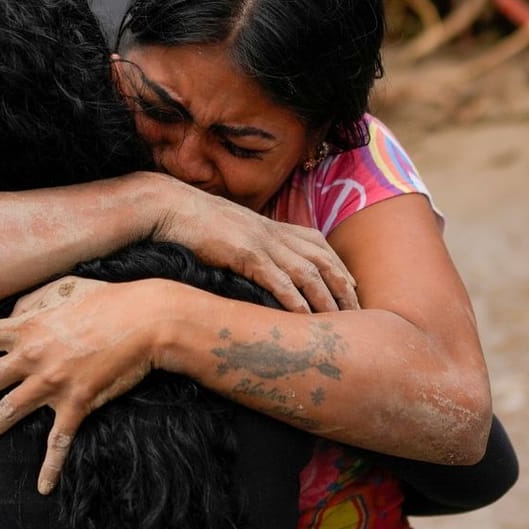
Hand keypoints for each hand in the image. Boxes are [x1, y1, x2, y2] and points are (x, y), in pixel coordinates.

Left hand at [0, 278, 169, 493]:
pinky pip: (58, 440)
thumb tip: (14, 314)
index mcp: (27, 326)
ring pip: (7, 411)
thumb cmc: (108, 299)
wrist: (145, 321)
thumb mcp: (64, 287)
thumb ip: (33, 301)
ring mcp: (52, 384)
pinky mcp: (76, 404)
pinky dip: (51, 466)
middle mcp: (31, 357)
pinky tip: (43, 486)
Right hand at [144, 173, 357, 312]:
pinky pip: (277, 278)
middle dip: (344, 288)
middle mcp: (274, 232)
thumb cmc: (196, 222)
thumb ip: (252, 245)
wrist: (169, 206)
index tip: (352, 292)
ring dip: (327, 298)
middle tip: (359, 314)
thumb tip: (260, 267)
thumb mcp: (233, 231)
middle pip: (323, 260)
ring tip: (340, 322)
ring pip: (308, 272)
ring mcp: (261, 241)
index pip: (320, 247)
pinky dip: (295, 298)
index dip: (339, 269)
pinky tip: (305, 317)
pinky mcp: (245, 253)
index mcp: (273, 226)